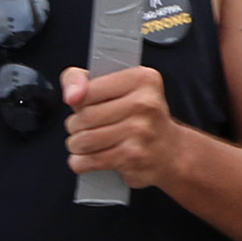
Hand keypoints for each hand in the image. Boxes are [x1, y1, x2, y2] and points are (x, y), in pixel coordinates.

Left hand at [62, 64, 182, 186]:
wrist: (170, 150)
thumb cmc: (137, 116)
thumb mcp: (116, 86)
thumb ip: (81, 79)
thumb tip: (71, 95)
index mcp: (142, 79)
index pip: (88, 89)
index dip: (79, 101)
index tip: (86, 106)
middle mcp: (144, 103)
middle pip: (84, 116)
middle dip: (75, 125)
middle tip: (85, 127)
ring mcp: (140, 131)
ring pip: (84, 140)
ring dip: (76, 145)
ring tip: (85, 142)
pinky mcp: (133, 157)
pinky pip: (90, 160)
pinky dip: (80, 161)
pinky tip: (87, 157)